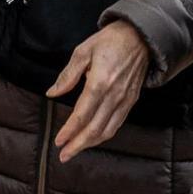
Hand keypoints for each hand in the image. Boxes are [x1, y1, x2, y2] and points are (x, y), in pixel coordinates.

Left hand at [47, 20, 151, 161]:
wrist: (140, 37)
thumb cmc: (109, 41)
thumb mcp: (83, 51)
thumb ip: (67, 75)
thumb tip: (52, 93)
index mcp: (100, 83)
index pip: (82, 115)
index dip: (69, 131)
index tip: (58, 141)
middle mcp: (114, 96)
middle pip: (94, 129)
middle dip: (78, 145)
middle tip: (64, 155)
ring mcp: (125, 100)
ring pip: (107, 131)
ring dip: (90, 144)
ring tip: (75, 150)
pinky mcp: (131, 101)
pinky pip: (117, 124)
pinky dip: (104, 135)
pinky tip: (93, 138)